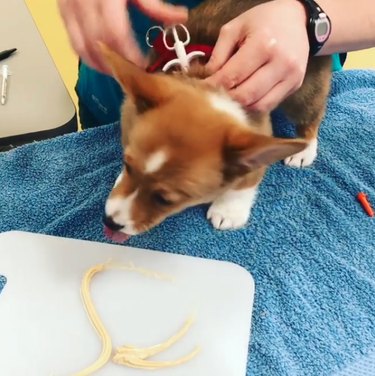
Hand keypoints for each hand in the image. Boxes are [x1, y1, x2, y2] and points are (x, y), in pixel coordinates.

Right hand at [58, 0, 187, 72]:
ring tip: (118, 72)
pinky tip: (102, 62)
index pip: (116, 34)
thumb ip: (155, 4)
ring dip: (100, 65)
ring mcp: (69, 8)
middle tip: (132, 75)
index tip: (143, 67)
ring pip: (82, 48)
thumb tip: (181, 18)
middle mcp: (83, 3)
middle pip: (98, 45)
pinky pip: (73, 42)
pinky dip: (87, 56)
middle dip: (116, 64)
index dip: (130, 55)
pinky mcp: (63, 12)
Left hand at [206, 0, 308, 111]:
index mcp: (263, 44)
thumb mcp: (235, 28)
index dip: (213, 87)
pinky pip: (270, 105)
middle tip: (213, 97)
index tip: (201, 90)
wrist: (297, 18)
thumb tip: (207, 79)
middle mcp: (280, 63)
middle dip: (226, 99)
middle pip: (245, 95)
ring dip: (240, 106)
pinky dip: (254, 106)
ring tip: (229, 98)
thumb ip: (218, 54)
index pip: (232, 76)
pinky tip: (245, 99)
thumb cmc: (262, 21)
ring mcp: (291, 77)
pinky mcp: (295, 86)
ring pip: (258, 106)